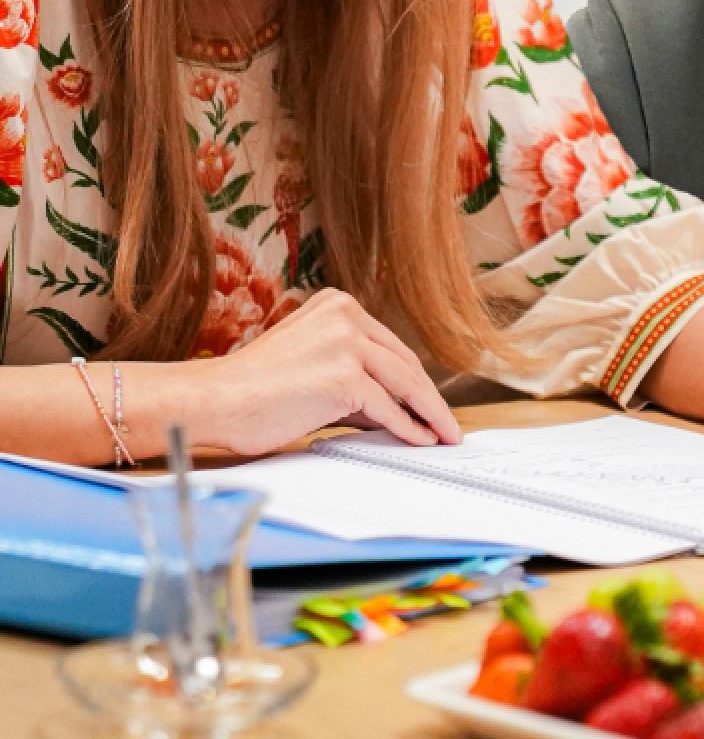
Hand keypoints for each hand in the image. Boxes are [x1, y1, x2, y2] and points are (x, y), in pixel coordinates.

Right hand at [193, 288, 461, 455]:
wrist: (214, 400)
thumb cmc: (252, 390)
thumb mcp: (311, 363)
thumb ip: (352, 374)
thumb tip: (393, 407)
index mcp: (337, 305)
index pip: (389, 346)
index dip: (414, 378)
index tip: (431, 400)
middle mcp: (346, 315)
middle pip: (402, 362)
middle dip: (428, 397)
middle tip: (447, 422)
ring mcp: (346, 343)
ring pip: (404, 383)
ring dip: (429, 414)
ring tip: (444, 435)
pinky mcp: (345, 376)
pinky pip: (388, 408)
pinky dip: (407, 428)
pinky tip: (420, 440)